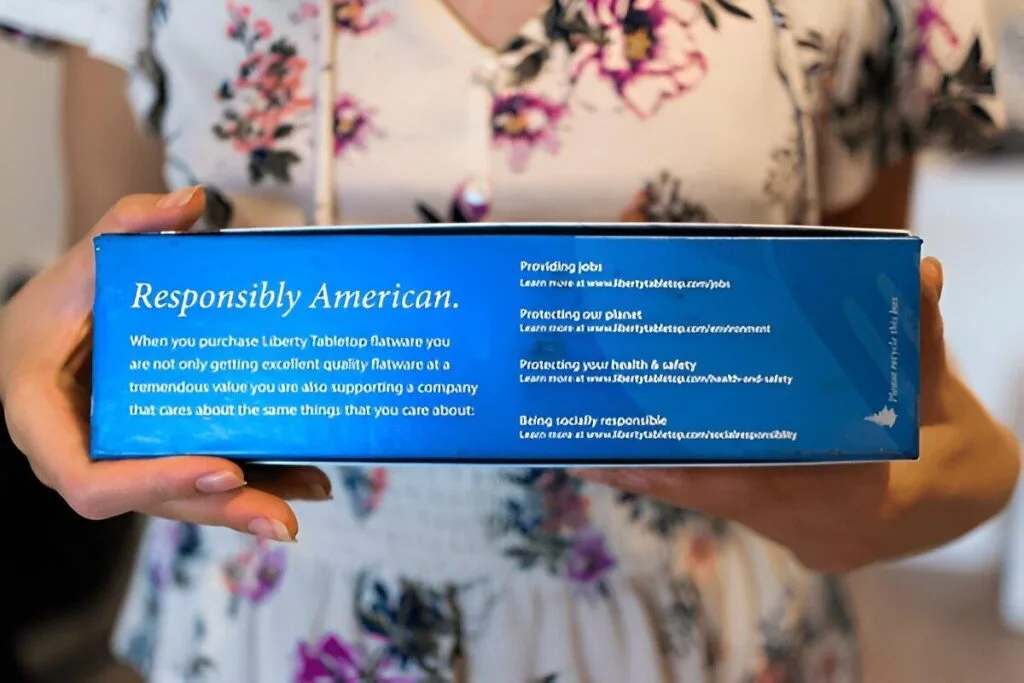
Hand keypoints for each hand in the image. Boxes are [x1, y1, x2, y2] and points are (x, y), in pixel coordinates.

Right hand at [0, 188, 331, 541]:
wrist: (43, 343)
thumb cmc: (50, 314)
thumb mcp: (74, 268)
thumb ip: (122, 228)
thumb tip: (189, 200)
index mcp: (46, 424)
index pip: (91, 480)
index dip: (154, 481)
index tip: (221, 467)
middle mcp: (85, 459)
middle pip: (156, 500)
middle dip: (223, 508)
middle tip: (284, 516)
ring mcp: (124, 465)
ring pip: (187, 499)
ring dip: (250, 503)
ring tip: (312, 491)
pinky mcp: (155, 459)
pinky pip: (202, 479)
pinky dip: (253, 481)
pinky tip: (305, 477)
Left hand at [574, 258, 1020, 571]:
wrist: (961, 499)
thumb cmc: (941, 439)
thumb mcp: (931, 385)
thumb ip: (917, 331)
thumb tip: (917, 273)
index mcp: (848, 499)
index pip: (751, 490)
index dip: (679, 477)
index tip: (615, 464)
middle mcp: (812, 528)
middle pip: (715, 498)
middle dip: (650, 473)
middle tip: (584, 444)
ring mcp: (798, 536)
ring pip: (717, 505)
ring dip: (664, 475)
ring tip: (600, 442)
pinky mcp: (788, 531)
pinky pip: (728, 506)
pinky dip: (693, 480)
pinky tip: (651, 453)